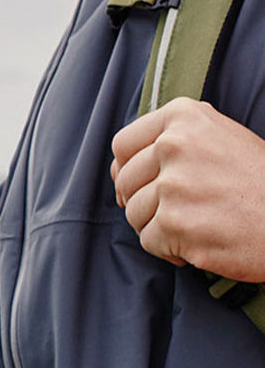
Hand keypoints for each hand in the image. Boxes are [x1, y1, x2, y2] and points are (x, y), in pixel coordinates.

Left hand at [111, 97, 264, 281]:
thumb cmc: (260, 182)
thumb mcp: (219, 138)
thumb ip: (170, 141)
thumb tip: (117, 169)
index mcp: (183, 117)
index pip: (123, 145)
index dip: (127, 170)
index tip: (141, 185)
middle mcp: (174, 145)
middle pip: (125, 182)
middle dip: (144, 202)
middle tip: (178, 213)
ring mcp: (174, 185)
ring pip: (134, 213)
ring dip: (158, 227)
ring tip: (194, 227)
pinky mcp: (177, 224)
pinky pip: (150, 241)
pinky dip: (170, 249)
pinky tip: (199, 245)